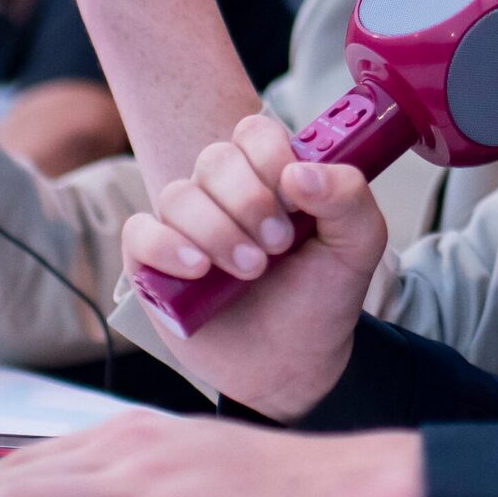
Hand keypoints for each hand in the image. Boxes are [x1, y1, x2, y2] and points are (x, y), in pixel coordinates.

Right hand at [121, 113, 389, 418]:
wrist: (292, 364)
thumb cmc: (321, 298)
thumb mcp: (358, 247)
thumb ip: (349, 198)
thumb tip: (300, 172)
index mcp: (270, 176)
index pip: (255, 132)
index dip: (271, 158)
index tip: (295, 201)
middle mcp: (223, 193)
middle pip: (215, 160)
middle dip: (249, 202)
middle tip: (277, 245)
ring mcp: (185, 225)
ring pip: (179, 195)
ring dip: (217, 232)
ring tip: (250, 271)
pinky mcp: (153, 261)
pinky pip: (140, 232)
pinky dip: (166, 247)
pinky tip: (198, 271)